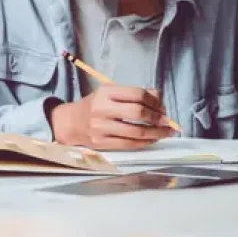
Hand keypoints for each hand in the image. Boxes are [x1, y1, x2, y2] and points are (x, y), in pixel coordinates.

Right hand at [50, 85, 174, 149]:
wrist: (71, 123)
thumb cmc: (94, 106)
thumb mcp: (109, 93)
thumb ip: (133, 94)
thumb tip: (159, 100)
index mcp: (105, 93)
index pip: (137, 94)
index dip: (154, 101)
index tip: (162, 107)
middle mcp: (102, 109)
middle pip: (137, 113)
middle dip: (157, 118)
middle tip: (166, 121)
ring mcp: (100, 127)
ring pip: (135, 131)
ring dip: (155, 133)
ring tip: (165, 132)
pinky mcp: (101, 143)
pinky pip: (128, 144)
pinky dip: (144, 142)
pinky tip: (152, 140)